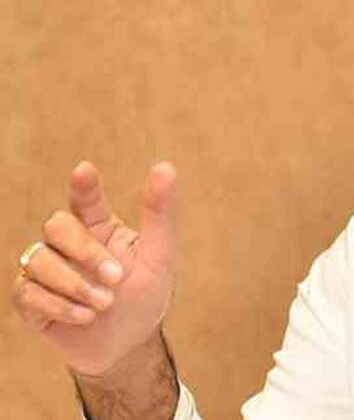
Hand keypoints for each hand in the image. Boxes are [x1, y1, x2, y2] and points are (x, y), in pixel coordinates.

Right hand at [12, 161, 177, 375]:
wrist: (127, 346)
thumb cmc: (144, 297)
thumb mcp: (159, 258)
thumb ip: (160, 215)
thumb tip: (165, 167)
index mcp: (99, 228)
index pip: (85, 200)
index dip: (83, 185)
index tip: (85, 170)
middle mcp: (68, 244)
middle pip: (56, 226)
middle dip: (85, 252)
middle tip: (116, 278)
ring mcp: (45, 270)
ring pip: (37, 259)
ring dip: (74, 284)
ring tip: (104, 304)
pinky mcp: (30, 300)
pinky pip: (27, 292)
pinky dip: (59, 306)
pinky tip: (85, 317)